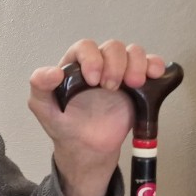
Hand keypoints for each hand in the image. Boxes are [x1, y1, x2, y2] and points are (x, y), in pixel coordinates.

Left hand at [28, 39, 165, 195]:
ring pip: (133, 52)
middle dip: (115, 64)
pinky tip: (154, 76)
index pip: (86, 47)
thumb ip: (40, 87)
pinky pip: (151, 65)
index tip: (93, 80)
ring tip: (134, 84)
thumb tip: (53, 72)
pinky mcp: (138, 85)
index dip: (91, 59)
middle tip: (111, 87)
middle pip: (113, 47)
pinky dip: (155, 65)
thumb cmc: (64, 124)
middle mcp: (99, 64)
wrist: (87, 148)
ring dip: (136, 64)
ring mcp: (120, 73)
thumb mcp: (42, 107)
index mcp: (76, 64)